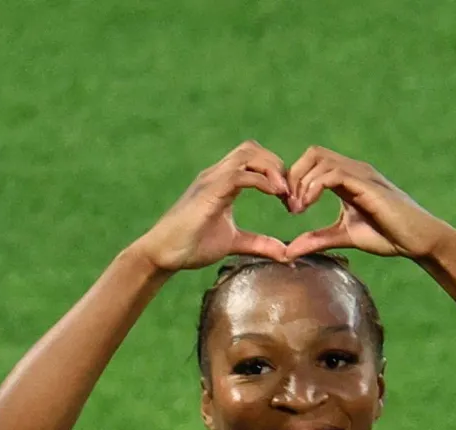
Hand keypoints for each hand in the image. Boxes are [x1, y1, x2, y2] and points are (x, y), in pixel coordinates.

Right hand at [135, 141, 290, 270]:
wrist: (164, 254)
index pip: (253, 158)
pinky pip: (239, 174)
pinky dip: (262, 181)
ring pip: (247, 154)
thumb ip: (259, 243)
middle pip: (253, 149)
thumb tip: (285, 253)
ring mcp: (211, 180)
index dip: (276, 172)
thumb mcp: (234, 243)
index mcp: (223, 182)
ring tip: (285, 193)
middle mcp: (217, 174)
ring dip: (272, 169)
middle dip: (277, 165)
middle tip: (291, 193)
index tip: (290, 198)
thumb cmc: (192, 246)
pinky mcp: (209, 191)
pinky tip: (275, 195)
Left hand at [283, 147, 454, 260]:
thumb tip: (289, 251)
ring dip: (302, 183)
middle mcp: (354, 170)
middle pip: (313, 154)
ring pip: (320, 159)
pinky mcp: (367, 184)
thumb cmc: (387, 236)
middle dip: (294, 177)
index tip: (290, 207)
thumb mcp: (344, 237)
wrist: (417, 241)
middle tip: (291, 206)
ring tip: (298, 210)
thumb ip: (317, 239)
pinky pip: (333, 174)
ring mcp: (361, 174)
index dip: (295, 179)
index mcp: (347, 178)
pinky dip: (314, 187)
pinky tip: (308, 205)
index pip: (313, 162)